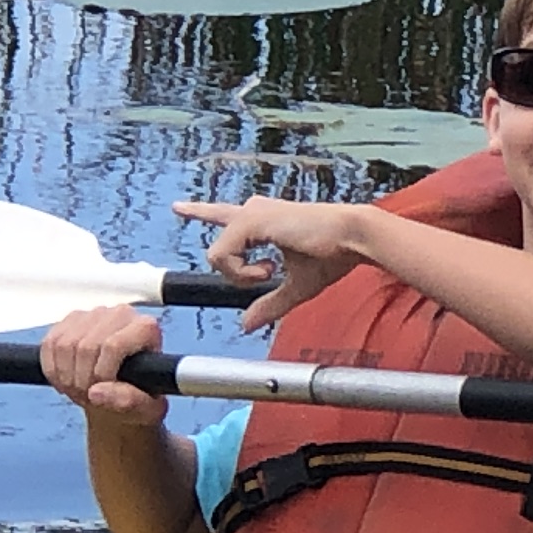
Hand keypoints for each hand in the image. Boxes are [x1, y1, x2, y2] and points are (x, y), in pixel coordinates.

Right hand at [40, 303, 166, 421]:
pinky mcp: (71, 320)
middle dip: (81, 380)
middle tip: (86, 398)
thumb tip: (96, 392)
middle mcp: (121, 314)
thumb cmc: (141, 396)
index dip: (102, 373)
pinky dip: (52, 369)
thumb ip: (129, 400)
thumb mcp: (145, 407)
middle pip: (87, 346)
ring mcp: (94, 314)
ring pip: (64, 344)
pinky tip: (63, 381)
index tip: (103, 391)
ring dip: (65, 376)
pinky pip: (49, 343)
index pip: (113, 345)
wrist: (123, 390)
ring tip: (77, 391)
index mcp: (146, 328)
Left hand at [176, 196, 374, 330]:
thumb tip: (247, 324)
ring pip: (217, 256)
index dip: (200, 211)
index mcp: (264, 220)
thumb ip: (270, 304)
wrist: (352, 237)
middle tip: (272, 270)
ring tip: (273, 272)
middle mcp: (254, 211)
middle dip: (237, 269)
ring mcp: (250, 214)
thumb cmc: (333, 254)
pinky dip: (243, 272)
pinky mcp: (250, 220)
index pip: (223, 216)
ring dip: (242, 275)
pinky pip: (223, 257)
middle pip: (216, 244)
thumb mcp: (297, 286)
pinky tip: (269, 268)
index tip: (179, 207)